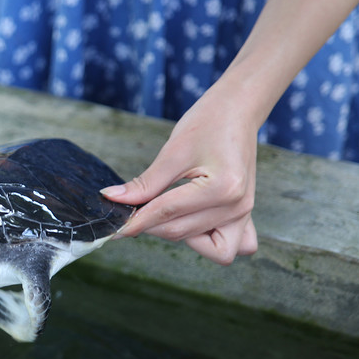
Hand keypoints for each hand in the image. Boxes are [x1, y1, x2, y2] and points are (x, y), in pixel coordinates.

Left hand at [101, 87, 259, 264]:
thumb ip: (144, 183)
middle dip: (151, 226)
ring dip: (178, 235)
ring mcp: (245, 213)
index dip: (136, 221)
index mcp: (223, 187)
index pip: (167, 213)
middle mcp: (237, 206)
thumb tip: (113, 199)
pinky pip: (230, 246)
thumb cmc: (208, 123)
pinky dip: (210, 243)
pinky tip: (193, 224)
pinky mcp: (245, 215)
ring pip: (205, 247)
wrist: (237, 111)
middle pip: (181, 232)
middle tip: (132, 213)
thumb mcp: (173, 151)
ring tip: (164, 213)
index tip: (115, 227)